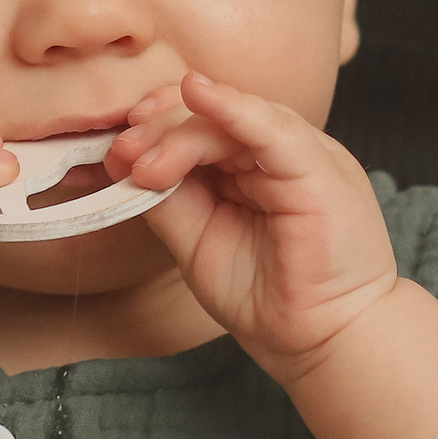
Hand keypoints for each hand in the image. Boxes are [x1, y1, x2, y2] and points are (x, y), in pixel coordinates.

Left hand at [109, 72, 397, 379]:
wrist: (322, 344)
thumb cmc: (268, 300)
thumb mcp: (199, 241)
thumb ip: (170, 200)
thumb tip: (127, 165)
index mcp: (256, 167)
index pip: (204, 125)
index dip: (156, 128)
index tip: (116, 151)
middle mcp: (281, 155)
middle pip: (215, 116)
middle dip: (160, 129)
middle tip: (123, 153)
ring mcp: (305, 157)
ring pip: (236, 119)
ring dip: (181, 133)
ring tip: (145, 163)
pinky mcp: (321, 170)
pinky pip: (273, 129)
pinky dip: (233, 109)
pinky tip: (197, 94)